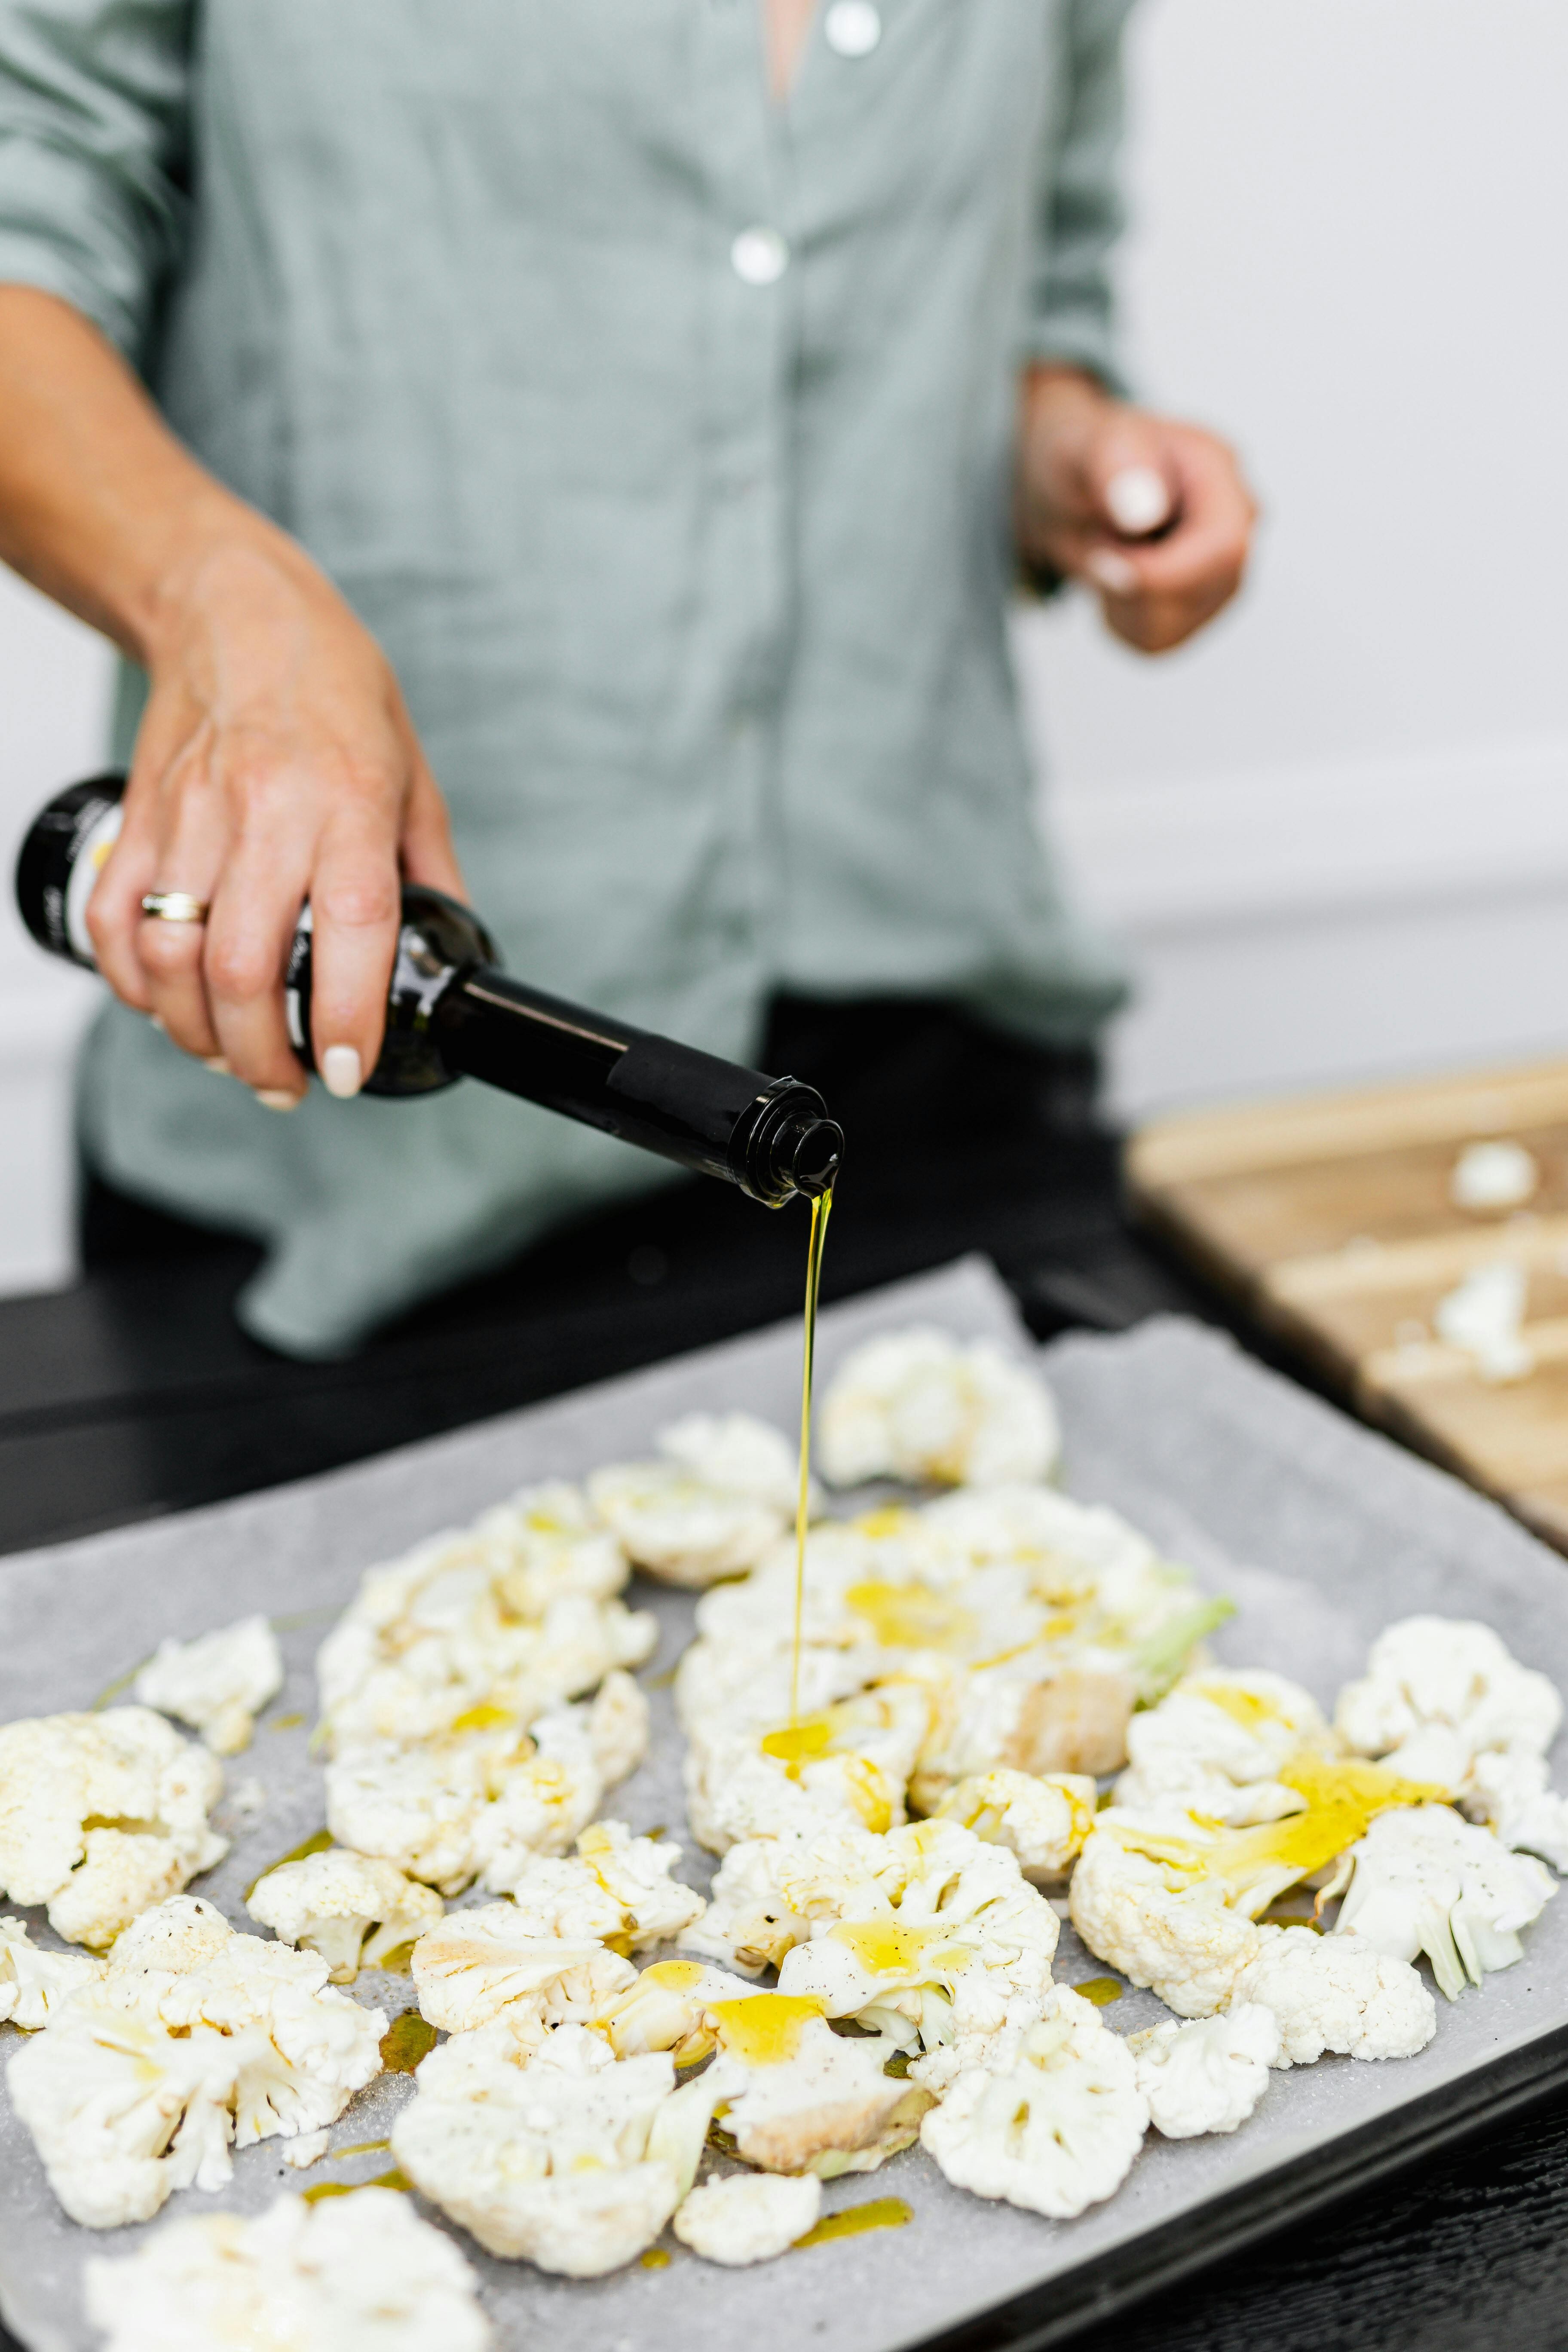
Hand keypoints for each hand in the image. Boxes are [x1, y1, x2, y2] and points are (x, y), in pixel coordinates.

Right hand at [86, 528, 463, 1106]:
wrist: (234, 607)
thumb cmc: (332, 684)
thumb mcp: (413, 770)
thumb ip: (429, 865)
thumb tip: (453, 941)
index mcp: (348, 804)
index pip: (348, 930)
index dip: (345, 1016)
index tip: (349, 1069)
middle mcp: (265, 812)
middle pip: (241, 965)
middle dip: (262, 1051)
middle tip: (286, 1083)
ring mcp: (191, 815)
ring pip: (171, 955)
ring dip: (196, 1030)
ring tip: (231, 1055)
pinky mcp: (139, 816)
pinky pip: (117, 919)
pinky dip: (133, 981)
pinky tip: (166, 1004)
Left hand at [1016, 365, 1256, 653]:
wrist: (1069, 481)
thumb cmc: (1082, 454)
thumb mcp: (1084, 445)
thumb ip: (1116, 467)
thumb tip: (1145, 510)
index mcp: (1219, 470)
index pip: (1225, 548)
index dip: (1160, 571)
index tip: (1102, 555)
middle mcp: (1236, 524)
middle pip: (1199, 595)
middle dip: (1130, 585)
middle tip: (1096, 543)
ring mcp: (1222, 572)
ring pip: (1172, 629)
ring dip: (1119, 602)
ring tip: (1107, 551)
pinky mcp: (1197, 608)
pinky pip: (1155, 642)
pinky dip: (1119, 619)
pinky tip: (1115, 576)